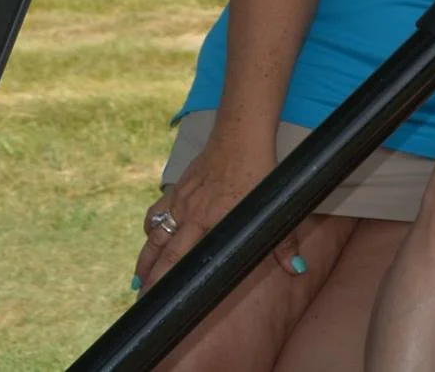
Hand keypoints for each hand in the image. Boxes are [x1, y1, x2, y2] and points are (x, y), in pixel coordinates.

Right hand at [135, 132, 301, 291]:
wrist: (240, 133)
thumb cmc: (259, 169)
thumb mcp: (272, 206)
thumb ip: (283, 241)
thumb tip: (296, 269)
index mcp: (209, 222)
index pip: (180, 260)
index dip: (165, 282)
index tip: (157, 301)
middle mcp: (189, 214)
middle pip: (162, 253)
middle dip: (150, 279)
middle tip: (142, 300)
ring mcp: (180, 199)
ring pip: (154, 234)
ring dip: (146, 257)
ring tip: (138, 279)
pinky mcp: (178, 186)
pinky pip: (157, 211)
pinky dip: (151, 226)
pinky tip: (150, 236)